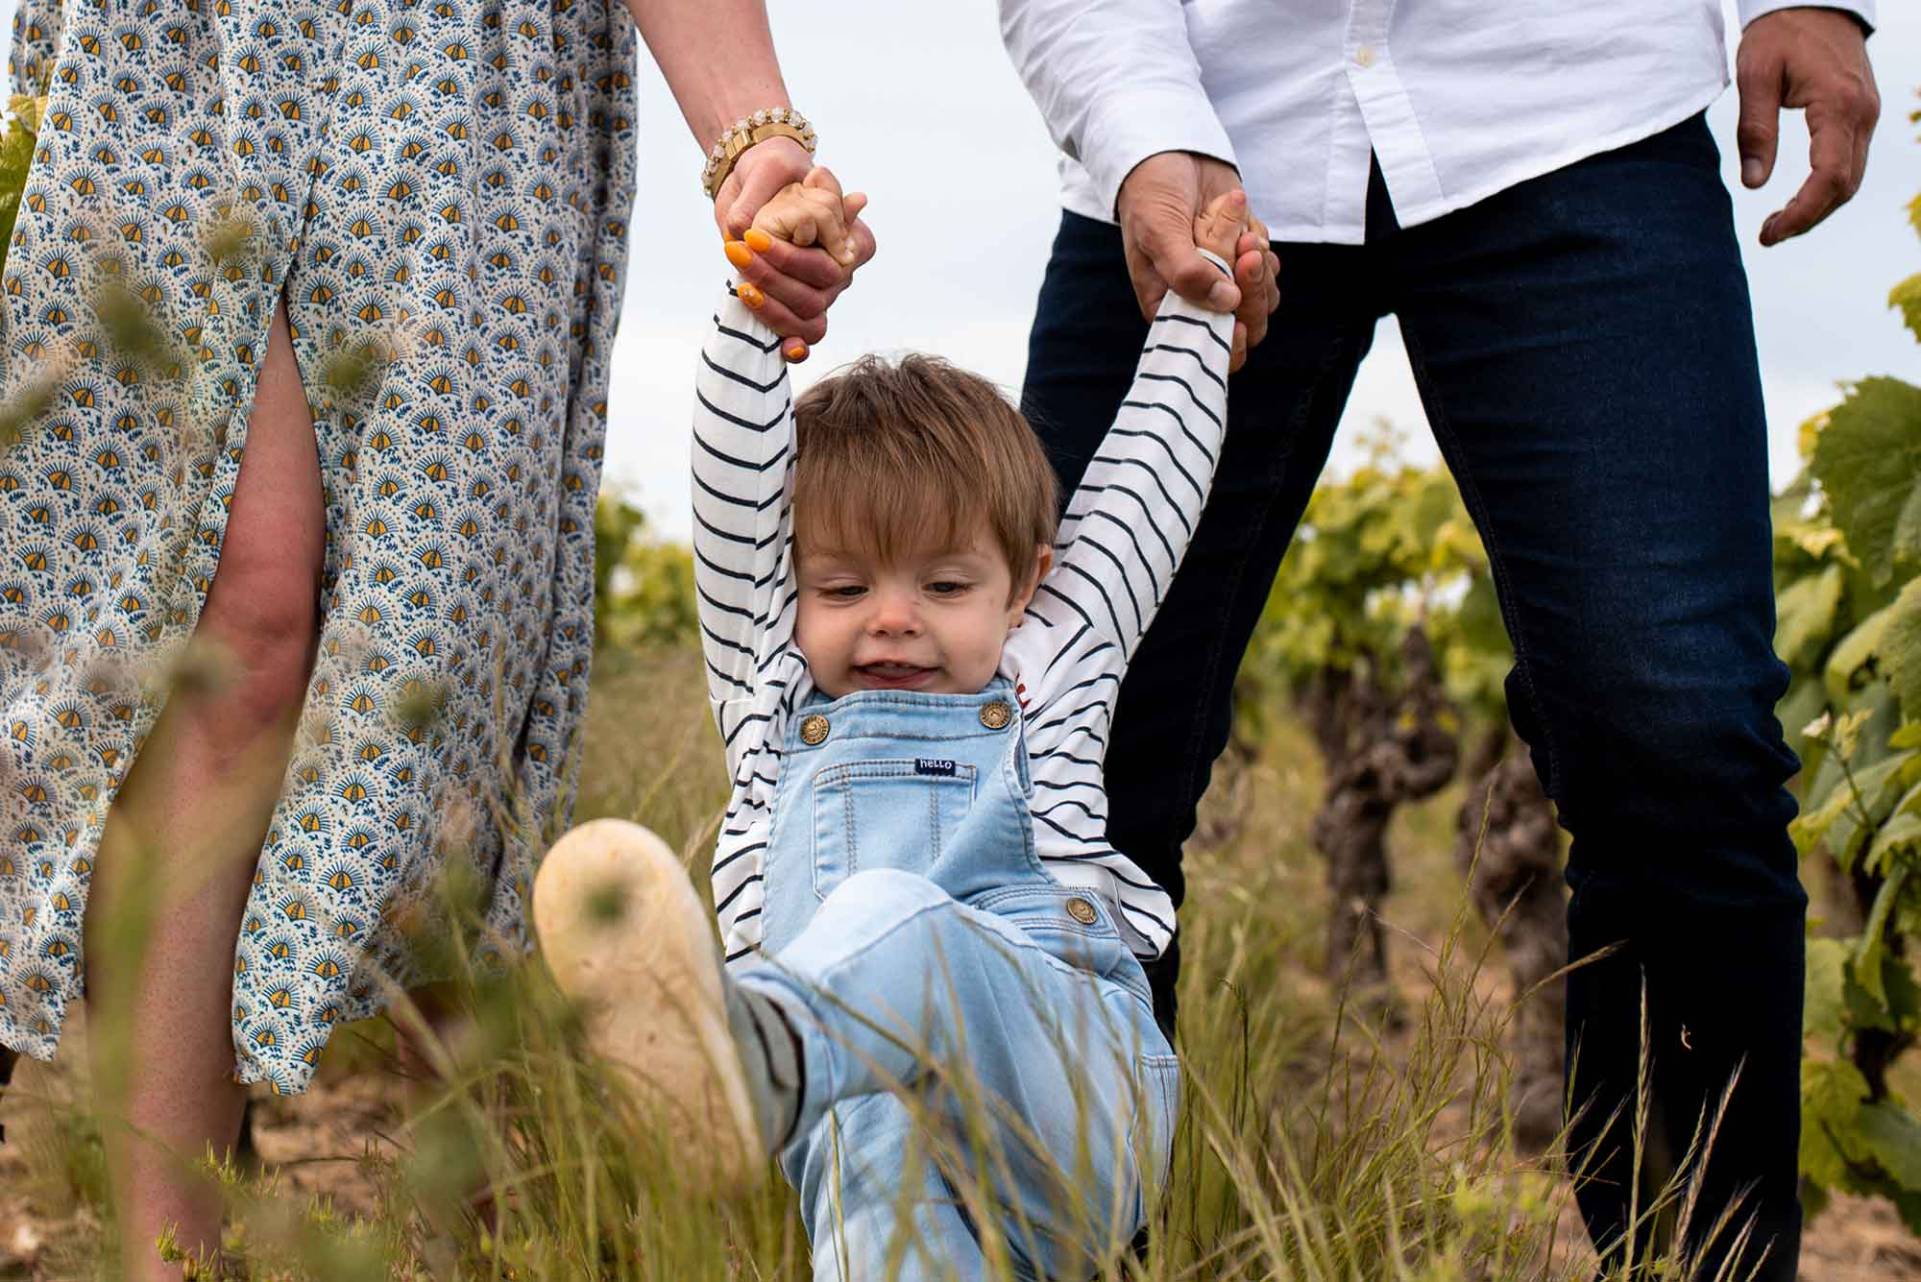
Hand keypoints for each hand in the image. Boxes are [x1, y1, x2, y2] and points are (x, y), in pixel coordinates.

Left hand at [715, 146, 876, 353]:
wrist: (756, 188)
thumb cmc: (773, 173)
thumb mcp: (770, 168)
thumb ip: (766, 190)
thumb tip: (745, 221)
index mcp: (852, 237)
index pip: (830, 261)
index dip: (791, 258)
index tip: (754, 236)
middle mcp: (843, 271)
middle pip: (817, 293)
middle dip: (773, 277)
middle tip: (736, 251)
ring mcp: (822, 292)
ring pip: (809, 318)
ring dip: (772, 307)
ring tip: (741, 284)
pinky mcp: (798, 306)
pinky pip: (806, 336)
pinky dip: (796, 346)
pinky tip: (784, 348)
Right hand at [1117, 151, 1279, 371]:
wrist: (1170, 152)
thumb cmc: (1150, 193)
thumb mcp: (1159, 232)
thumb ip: (1187, 271)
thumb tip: (1227, 302)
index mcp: (1169, 306)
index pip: (1205, 347)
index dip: (1226, 345)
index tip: (1237, 324)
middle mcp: (1199, 299)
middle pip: (1244, 326)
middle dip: (1251, 294)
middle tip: (1245, 251)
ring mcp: (1226, 279)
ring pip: (1262, 299)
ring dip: (1259, 268)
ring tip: (1241, 232)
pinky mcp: (1246, 256)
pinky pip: (1269, 268)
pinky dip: (1263, 249)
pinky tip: (1243, 225)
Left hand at [1735, 7, 1878, 245]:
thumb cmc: (1780, 33)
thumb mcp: (1755, 76)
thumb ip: (1755, 130)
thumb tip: (1753, 184)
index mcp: (1838, 104)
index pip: (1830, 176)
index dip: (1802, 213)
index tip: (1769, 234)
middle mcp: (1862, 113)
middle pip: (1845, 186)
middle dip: (1808, 218)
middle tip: (1768, 235)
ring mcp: (1867, 114)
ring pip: (1851, 178)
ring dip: (1818, 208)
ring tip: (1777, 225)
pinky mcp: (1861, 114)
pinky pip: (1850, 162)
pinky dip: (1827, 189)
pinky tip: (1798, 202)